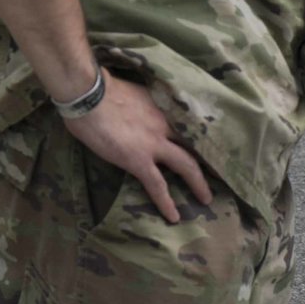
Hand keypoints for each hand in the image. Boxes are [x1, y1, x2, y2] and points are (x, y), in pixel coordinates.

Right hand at [63, 76, 212, 223]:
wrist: (87, 94)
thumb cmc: (98, 87)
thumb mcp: (129, 90)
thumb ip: (140, 101)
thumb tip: (136, 107)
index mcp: (161, 106)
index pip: (186, 123)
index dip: (197, 136)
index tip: (208, 144)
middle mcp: (164, 124)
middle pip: (195, 145)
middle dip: (207, 161)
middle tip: (217, 174)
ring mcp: (154, 143)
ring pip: (187, 166)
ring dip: (198, 183)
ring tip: (205, 199)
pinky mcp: (138, 160)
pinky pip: (157, 185)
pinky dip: (166, 202)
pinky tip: (173, 216)